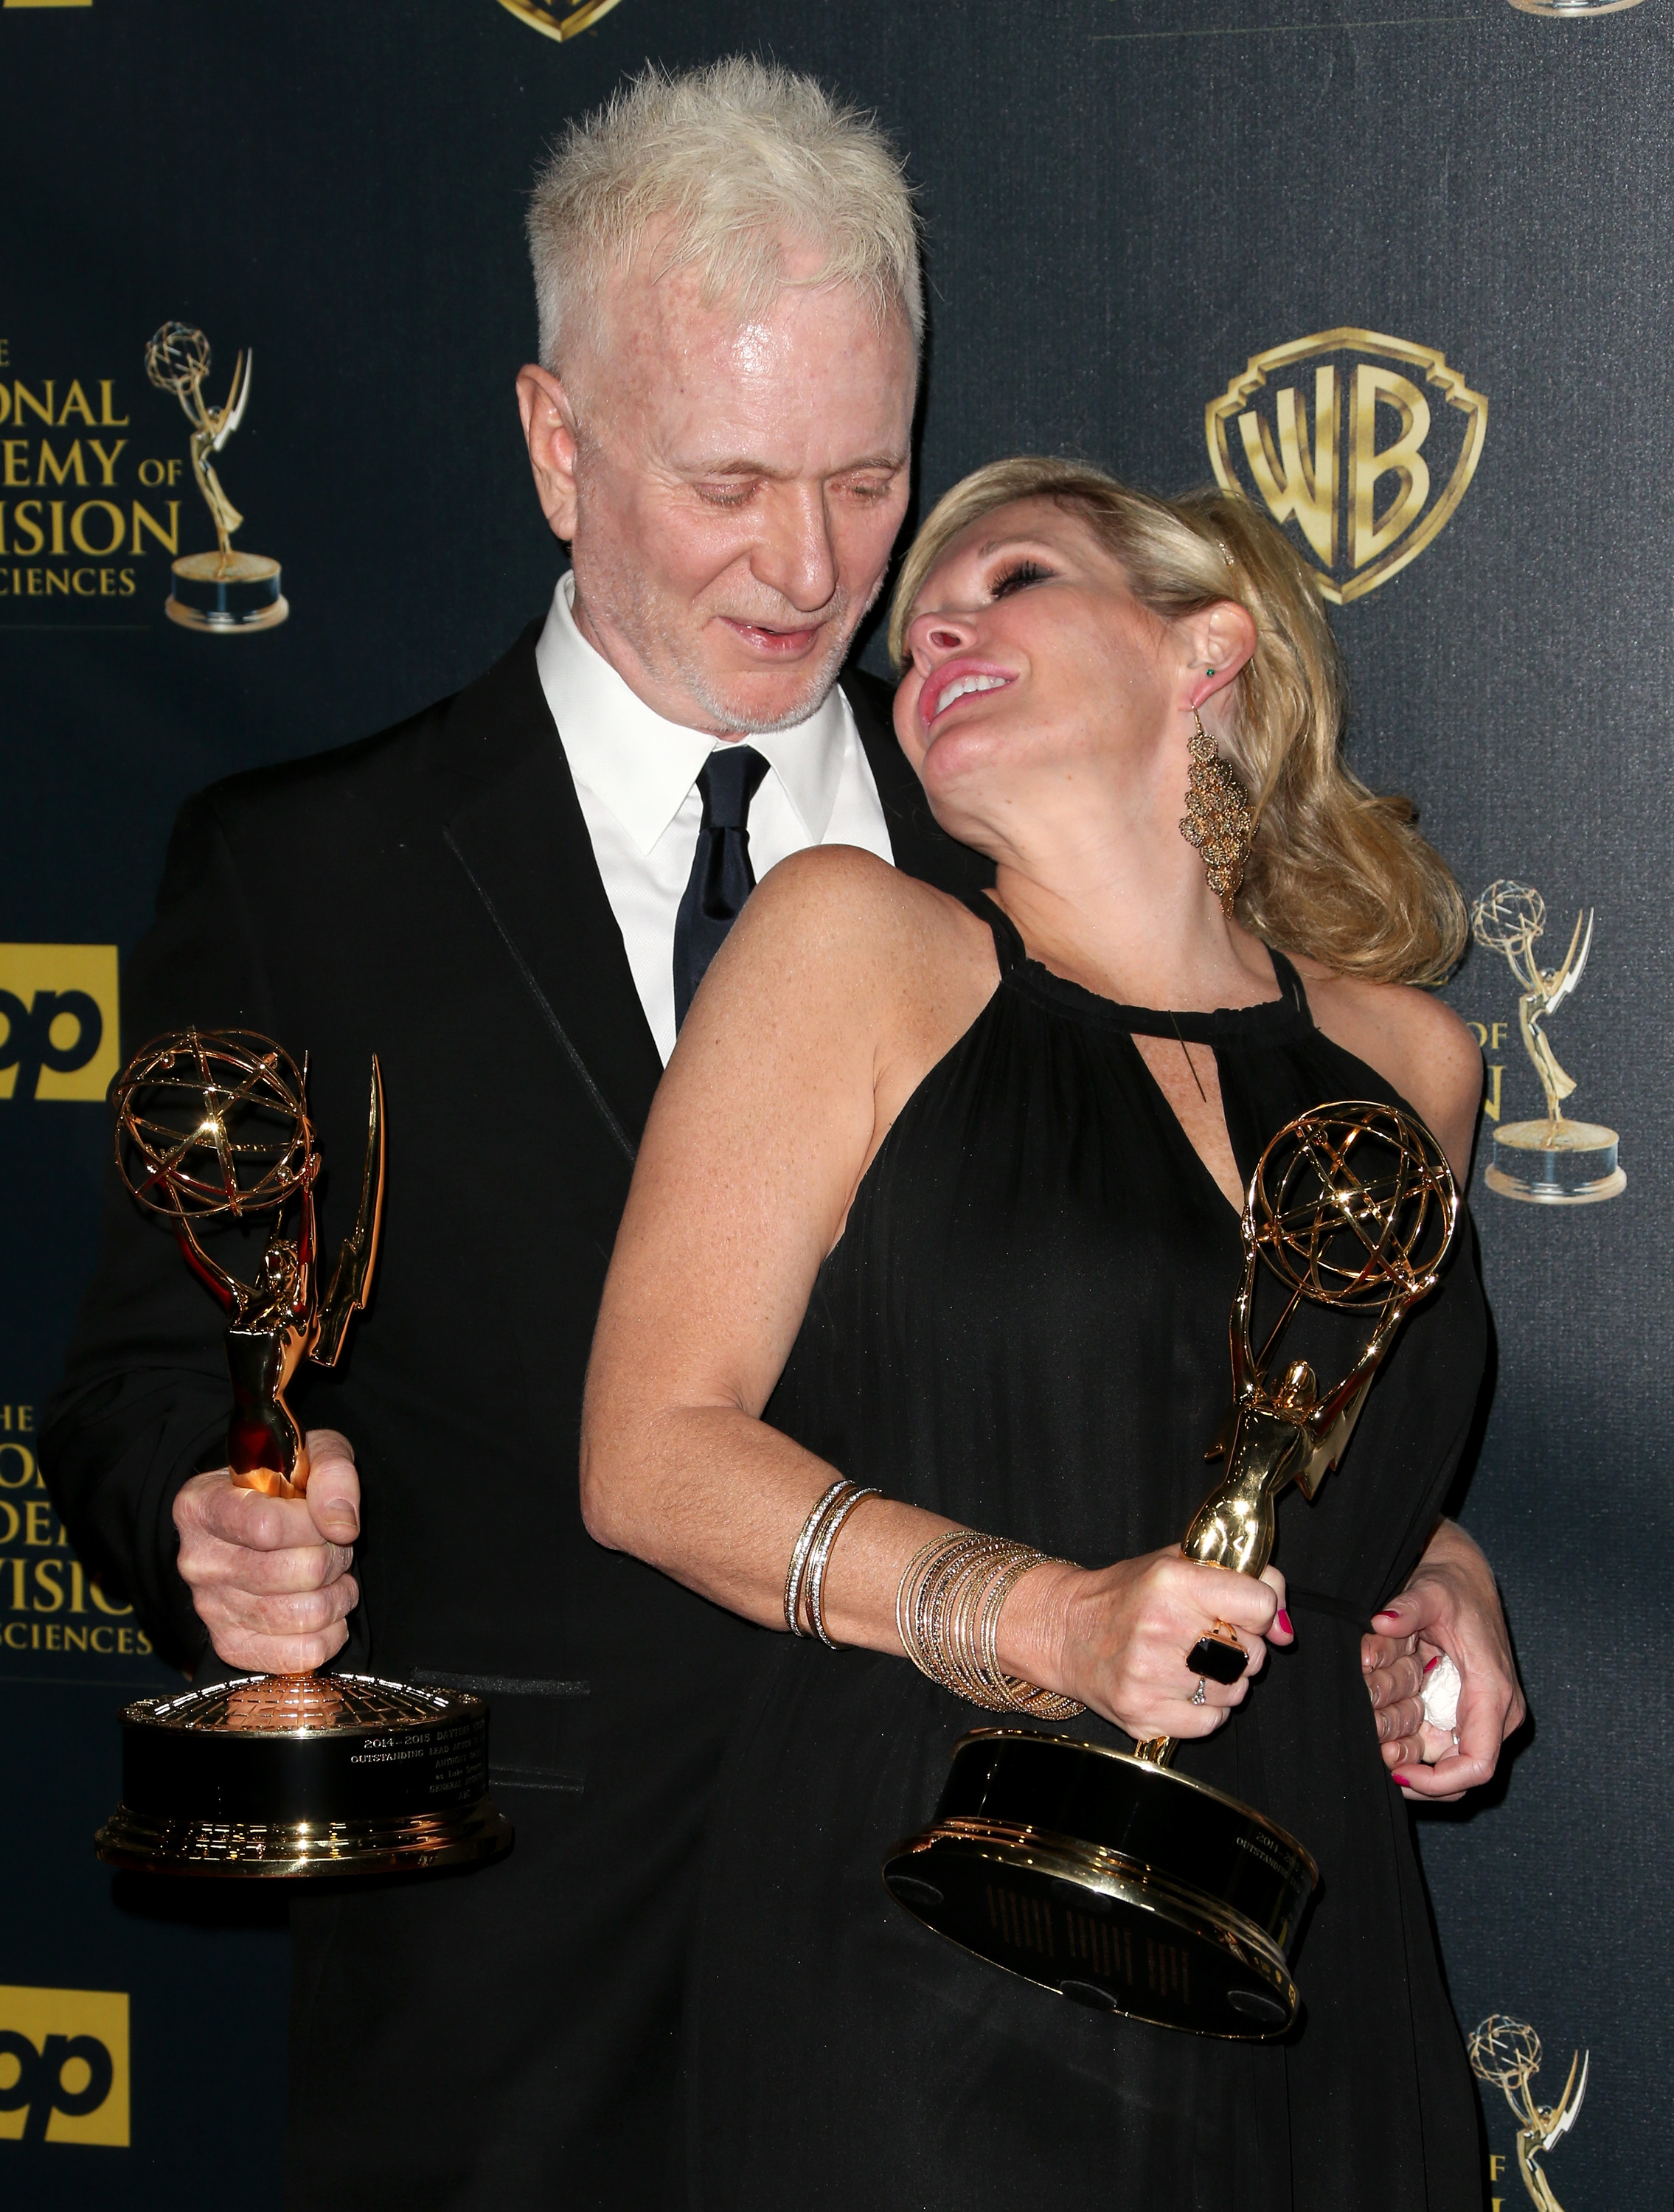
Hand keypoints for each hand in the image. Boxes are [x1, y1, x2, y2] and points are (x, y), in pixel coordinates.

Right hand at [172, 1428, 361, 1673]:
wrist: (262, 1524)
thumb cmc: (286, 1485)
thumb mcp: (313, 1454)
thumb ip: (332, 1473)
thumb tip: (341, 1526)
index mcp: (201, 1506)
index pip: (266, 1526)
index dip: (314, 1525)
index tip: (325, 1518)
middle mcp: (197, 1561)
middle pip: (296, 1572)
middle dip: (335, 1557)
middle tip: (333, 1546)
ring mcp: (210, 1608)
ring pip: (306, 1614)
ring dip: (338, 1594)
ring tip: (331, 1575)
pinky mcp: (232, 1645)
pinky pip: (300, 1655)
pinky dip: (330, 1634)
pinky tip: (324, 1608)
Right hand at [1044, 1548, 1294, 1742]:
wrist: (1066, 1632)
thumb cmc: (1126, 1595)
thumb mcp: (1178, 1563)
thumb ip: (1241, 1579)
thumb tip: (1285, 1628)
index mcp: (1172, 1582)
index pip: (1259, 1604)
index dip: (1260, 1610)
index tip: (1244, 1611)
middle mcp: (1161, 1628)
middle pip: (1251, 1654)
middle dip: (1241, 1647)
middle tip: (1210, 1637)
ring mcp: (1151, 1677)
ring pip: (1235, 1692)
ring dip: (1225, 1681)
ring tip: (1192, 1662)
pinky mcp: (1143, 1715)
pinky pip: (1210, 1722)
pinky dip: (1205, 1710)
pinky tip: (1180, 1687)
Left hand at [1361, 1520, 1524, 1802]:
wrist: (1466, 1578)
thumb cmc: (1454, 1587)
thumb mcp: (1430, 1591)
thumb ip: (1408, 1608)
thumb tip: (1381, 1621)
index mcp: (1493, 1693)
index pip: (1477, 1764)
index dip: (1438, 1782)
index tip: (1398, 1773)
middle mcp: (1496, 1713)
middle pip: (1461, 1775)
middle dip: (1418, 1777)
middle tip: (1376, 1761)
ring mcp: (1483, 1715)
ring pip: (1448, 1764)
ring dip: (1411, 1760)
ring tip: (1376, 1746)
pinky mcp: (1467, 1711)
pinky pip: (1442, 1744)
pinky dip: (1413, 1745)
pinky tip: (1386, 1734)